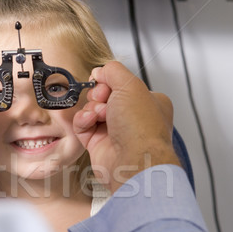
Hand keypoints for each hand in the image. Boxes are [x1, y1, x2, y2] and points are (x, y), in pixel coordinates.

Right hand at [74, 61, 179, 191]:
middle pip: (104, 96)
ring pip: (92, 110)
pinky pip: (83, 126)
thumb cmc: (141, 128)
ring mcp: (115, 132)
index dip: (110, 81)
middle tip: (102, 99)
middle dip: (99, 95)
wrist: (133, 160)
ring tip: (99, 114)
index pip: (123, 85)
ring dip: (91, 108)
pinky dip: (83, 121)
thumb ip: (113, 71)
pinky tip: (90, 121)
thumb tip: (100, 71)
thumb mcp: (130, 85)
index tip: (106, 82)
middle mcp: (133, 118)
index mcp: (149, 102)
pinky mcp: (99, 144)